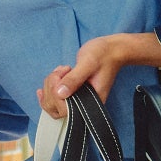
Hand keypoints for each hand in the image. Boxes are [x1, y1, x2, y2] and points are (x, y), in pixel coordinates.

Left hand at [36, 31, 160, 117]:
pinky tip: (54, 76)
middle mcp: (83, 104)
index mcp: (91, 102)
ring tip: (62, 70)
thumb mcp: (88, 63)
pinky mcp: (73, 93)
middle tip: (61, 72)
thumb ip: (74, 78)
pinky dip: (49, 87)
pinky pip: (54, 97)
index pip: (65, 110)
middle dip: (51, 89)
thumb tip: (60, 93)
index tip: (62, 75)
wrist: (110, 50)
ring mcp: (77, 99)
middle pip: (55, 109)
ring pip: (51, 102)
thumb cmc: (103, 55)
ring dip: (50, 85)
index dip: (56, 95)